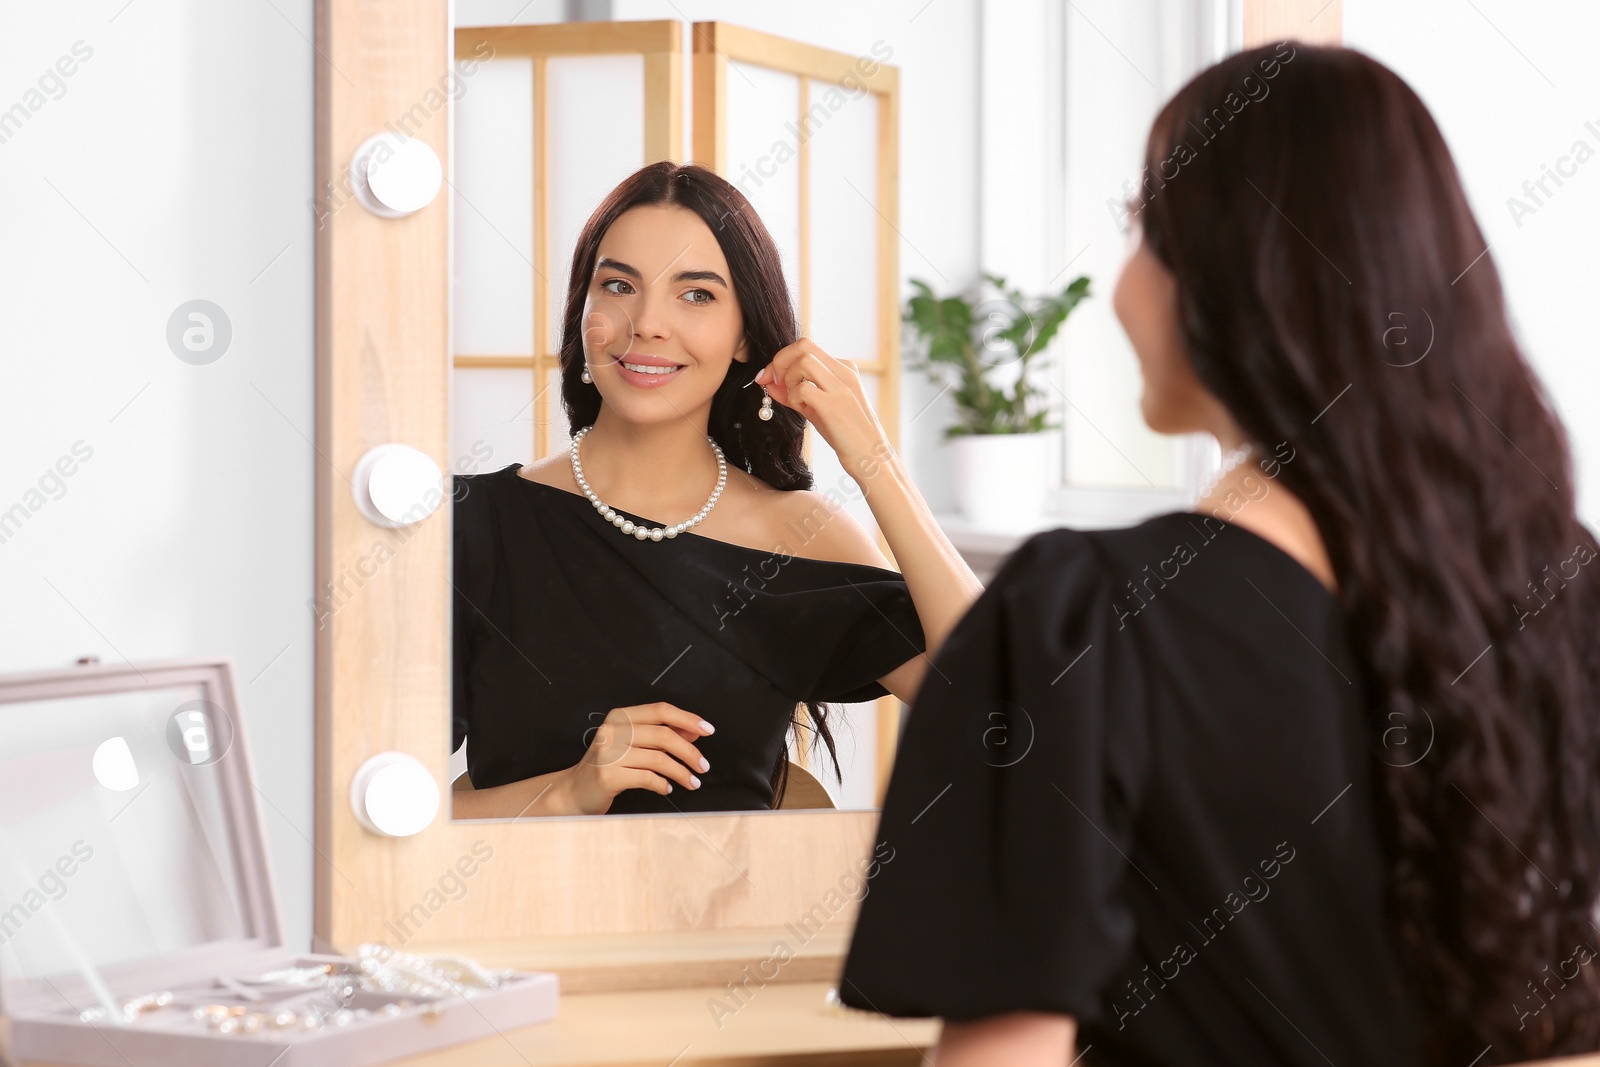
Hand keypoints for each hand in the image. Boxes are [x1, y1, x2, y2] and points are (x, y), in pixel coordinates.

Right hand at [564, 701, 714, 814]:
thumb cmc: (608, 766)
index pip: (660, 710)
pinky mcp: (608, 776)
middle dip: (689, 752)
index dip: (688, 718)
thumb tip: (695, 730)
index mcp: (619, 717)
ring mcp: (608, 753)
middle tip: (703, 766)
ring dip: (681, 772)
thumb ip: (661, 734)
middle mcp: (612, 731)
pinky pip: (647, 778)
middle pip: (663, 735)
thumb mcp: (633, 744)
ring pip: (658, 759)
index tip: (709, 730)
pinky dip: (663, 785)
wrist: (575, 791)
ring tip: (692, 782)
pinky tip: (667, 789)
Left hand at [755, 338, 888, 474]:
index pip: (805, 347)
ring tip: (794, 399)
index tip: (768, 377)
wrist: (869, 455)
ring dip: (788, 378)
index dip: (781, 359)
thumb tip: (768, 383)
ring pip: (803, 361)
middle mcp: (844, 372)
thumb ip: (793, 394)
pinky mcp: (835, 404)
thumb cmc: (844, 433)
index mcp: (843, 368)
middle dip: (779, 361)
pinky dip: (794, 397)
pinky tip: (802, 409)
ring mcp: (841, 387)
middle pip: (803, 345)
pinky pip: (803, 388)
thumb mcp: (816, 409)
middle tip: (773, 382)